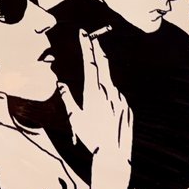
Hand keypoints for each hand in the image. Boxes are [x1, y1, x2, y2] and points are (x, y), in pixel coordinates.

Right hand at [58, 32, 131, 188]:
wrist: (114, 154)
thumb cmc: (91, 136)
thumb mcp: (75, 118)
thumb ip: (67, 98)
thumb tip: (60, 83)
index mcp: (94, 92)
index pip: (90, 63)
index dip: (87, 47)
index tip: (84, 34)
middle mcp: (109, 92)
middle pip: (103, 65)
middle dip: (97, 51)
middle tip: (93, 39)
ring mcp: (120, 99)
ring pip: (110, 84)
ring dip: (102, 81)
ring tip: (97, 97)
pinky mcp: (127, 107)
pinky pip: (117, 97)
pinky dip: (110, 98)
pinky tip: (105, 113)